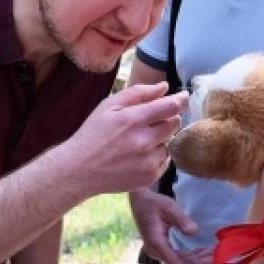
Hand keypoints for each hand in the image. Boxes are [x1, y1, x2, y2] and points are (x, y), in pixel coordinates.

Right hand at [58, 82, 188, 197]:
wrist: (79, 170)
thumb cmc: (93, 134)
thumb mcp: (108, 106)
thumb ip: (138, 93)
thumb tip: (165, 87)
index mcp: (133, 119)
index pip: (170, 107)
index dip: (181, 100)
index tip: (184, 97)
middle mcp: (144, 140)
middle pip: (174, 124)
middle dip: (168, 119)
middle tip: (152, 121)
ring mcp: (147, 160)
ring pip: (170, 143)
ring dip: (161, 138)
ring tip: (139, 140)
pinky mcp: (149, 176)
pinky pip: (165, 161)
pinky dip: (157, 155)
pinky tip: (139, 154)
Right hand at [129, 188, 211, 263]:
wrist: (140, 201)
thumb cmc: (153, 203)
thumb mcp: (168, 207)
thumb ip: (181, 219)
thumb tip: (194, 231)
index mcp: (155, 242)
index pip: (175, 262)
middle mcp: (154, 250)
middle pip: (178, 263)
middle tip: (215, 260)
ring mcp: (156, 250)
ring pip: (178, 261)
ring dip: (195, 260)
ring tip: (212, 256)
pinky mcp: (160, 248)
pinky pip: (176, 256)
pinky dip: (189, 256)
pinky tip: (202, 253)